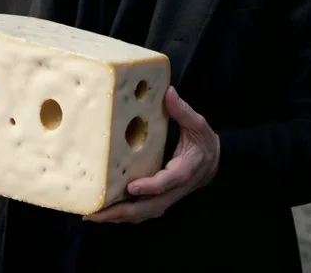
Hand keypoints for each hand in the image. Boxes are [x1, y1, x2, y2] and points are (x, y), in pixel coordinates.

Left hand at [84, 86, 219, 223]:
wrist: (215, 162)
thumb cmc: (204, 142)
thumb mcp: (197, 124)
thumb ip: (182, 111)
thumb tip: (168, 93)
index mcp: (184, 171)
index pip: (165, 182)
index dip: (149, 187)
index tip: (131, 187)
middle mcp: (174, 189)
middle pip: (148, 207)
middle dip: (122, 212)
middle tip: (97, 213)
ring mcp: (167, 197)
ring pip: (143, 213)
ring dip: (119, 217)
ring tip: (94, 216)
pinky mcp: (161, 199)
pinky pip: (141, 211)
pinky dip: (123, 214)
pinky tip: (105, 212)